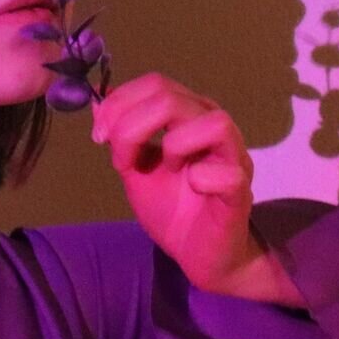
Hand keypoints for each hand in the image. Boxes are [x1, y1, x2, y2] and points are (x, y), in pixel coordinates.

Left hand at [90, 72, 262, 291]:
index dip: (120, 103)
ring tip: (166, 169)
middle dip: (131, 126)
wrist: (198, 254)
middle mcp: (213, 125)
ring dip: (174, 144)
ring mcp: (232, 156)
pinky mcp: (241, 189)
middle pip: (171, 97)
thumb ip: (120, 137)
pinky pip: (227, 172)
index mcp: (188, 115)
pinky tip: (193, 189)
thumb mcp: (136, 169)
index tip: (98, 135)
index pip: (156, 84)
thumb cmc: (172, 209)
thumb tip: (97, 103)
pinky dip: (201, 179)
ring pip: (211, 122)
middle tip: (120, 160)